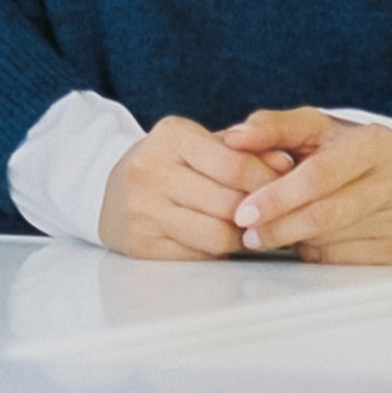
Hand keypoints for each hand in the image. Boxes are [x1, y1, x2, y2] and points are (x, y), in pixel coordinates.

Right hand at [98, 115, 285, 261]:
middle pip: (227, 203)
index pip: (234, 164)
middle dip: (257, 211)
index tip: (283, 187)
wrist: (105, 188)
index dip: (267, 180)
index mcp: (171, 137)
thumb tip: (286, 165)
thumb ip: (245, 150)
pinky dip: (217, 250)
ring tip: (247, 227)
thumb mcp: (199, 142)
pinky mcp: (141, 244)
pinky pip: (198, 255)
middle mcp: (152, 172)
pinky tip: (221, 238)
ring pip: (216, 235)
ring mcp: (144, 211)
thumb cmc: (166, 162)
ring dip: (240, 236)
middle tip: (270, 213)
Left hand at [215, 110, 391, 267]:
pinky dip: (316, 252)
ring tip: (270, 233)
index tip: (243, 211)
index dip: (277, 196)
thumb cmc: (351, 153)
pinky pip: (345, 259)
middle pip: (324, 213)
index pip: (319, 175)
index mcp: (374, 143)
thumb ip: (274, 128)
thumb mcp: (318, 130)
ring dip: (293, 240)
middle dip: (278, 226)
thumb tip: (233, 137)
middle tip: (248, 232)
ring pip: (331, 240)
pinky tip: (306, 240)